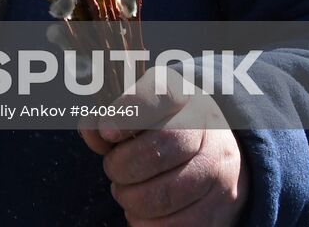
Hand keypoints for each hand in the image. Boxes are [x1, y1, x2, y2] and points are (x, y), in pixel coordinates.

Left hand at [80, 66, 248, 226]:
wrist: (215, 157)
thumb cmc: (163, 130)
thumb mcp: (141, 114)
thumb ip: (111, 119)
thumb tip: (90, 130)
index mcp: (185, 97)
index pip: (159, 95)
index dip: (128, 114)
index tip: (106, 131)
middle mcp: (209, 132)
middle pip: (159, 149)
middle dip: (122, 165)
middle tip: (112, 168)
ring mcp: (219, 172)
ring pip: (163, 195)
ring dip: (130, 198)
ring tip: (125, 191)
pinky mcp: (218, 210)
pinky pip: (174, 225)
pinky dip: (146, 223)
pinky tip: (141, 211)